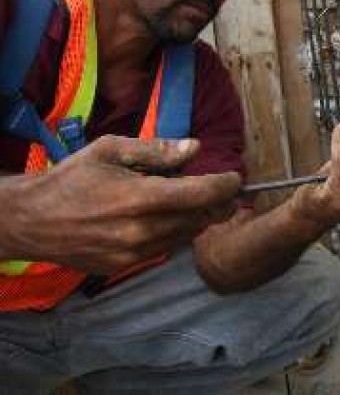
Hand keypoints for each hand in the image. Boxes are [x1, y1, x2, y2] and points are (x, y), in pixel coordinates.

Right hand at [0, 135, 239, 273]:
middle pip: (201, 218)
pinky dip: (175, 232)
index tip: (235, 178)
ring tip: (193, 199)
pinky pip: (165, 248)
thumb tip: (195, 147)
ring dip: (198, 218)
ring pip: (187, 235)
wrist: (30, 220)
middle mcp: (142, 230)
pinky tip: (165, 217)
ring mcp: (133, 253)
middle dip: (218, 202)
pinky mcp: (124, 266)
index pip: (202, 194)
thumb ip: (156, 150)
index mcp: (141, 197)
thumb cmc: (71, 178)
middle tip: (223, 189)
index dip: (226, 185)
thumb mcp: (111, 150)